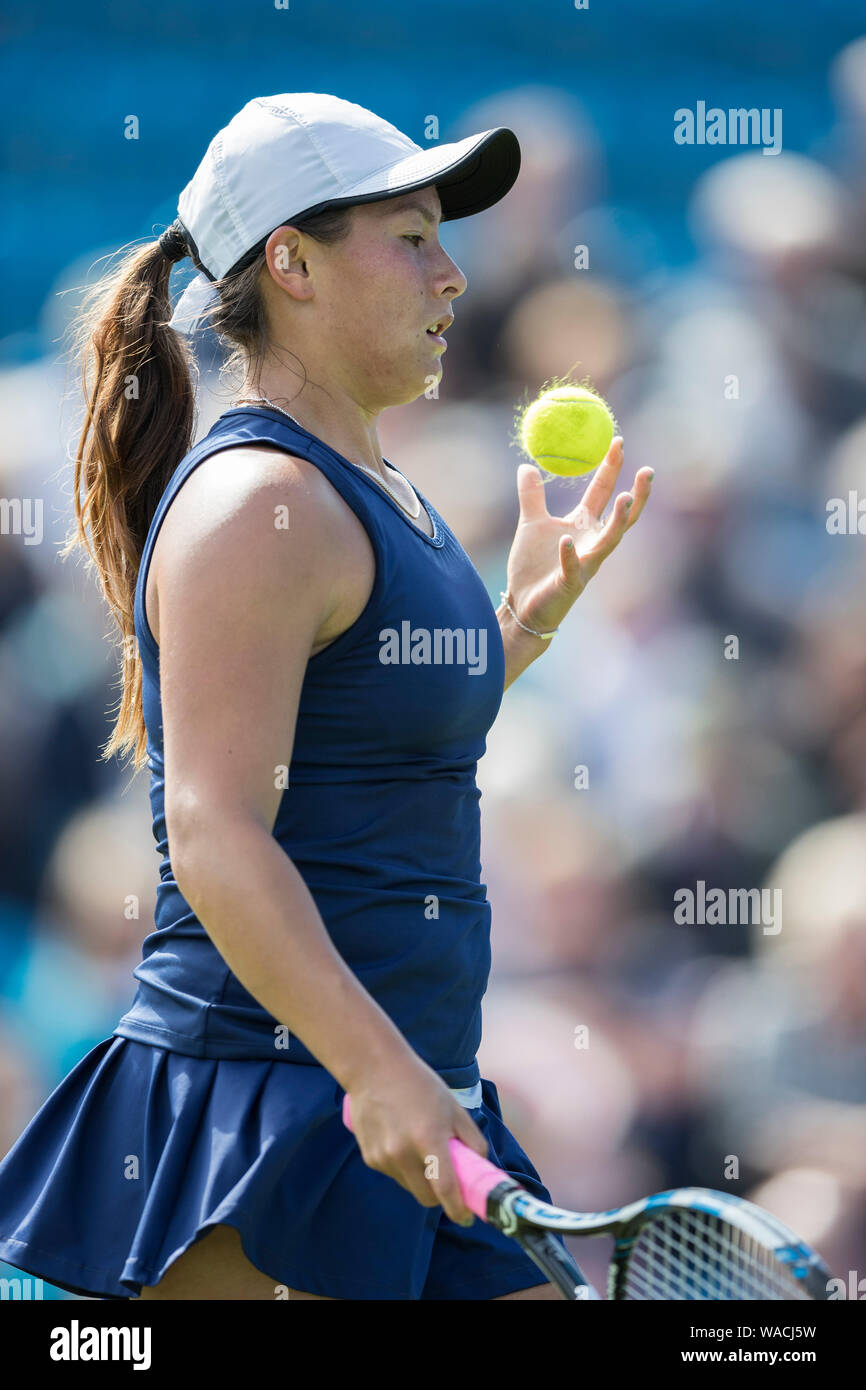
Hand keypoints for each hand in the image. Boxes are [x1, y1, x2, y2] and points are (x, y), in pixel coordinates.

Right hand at [347, 1059, 488, 1224]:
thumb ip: (472, 1140)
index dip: (457, 1209)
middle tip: (445, 1177)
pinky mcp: (370, 1158)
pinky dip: (402, 1166)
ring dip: (419, 1178)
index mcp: (428, 1138)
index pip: (445, 1189)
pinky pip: (393, 1174)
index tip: (466, 1217)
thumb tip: (479, 1167)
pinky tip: (400, 1138)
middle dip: (439, 1194)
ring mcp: (383, 1157)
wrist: (374, 1068)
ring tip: (418, 1145)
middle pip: (426, 1197)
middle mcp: (403, 1152)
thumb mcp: (454, 1107)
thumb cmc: (420, 1085)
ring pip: (409, 1186)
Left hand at [503, 437, 652, 636]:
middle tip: (647, 471)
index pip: (603, 491)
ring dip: (619, 520)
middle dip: (638, 494)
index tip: (618, 440)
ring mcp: (585, 563)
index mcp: (584, 525)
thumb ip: (531, 495)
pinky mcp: (570, 583)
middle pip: (623, 516)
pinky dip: (570, 554)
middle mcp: (592, 542)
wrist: (523, 603)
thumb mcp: (531, 523)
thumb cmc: (533, 566)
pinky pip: (572, 567)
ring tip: (626, 498)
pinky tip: (566, 540)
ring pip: (610, 541)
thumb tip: (526, 465)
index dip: (611, 466)